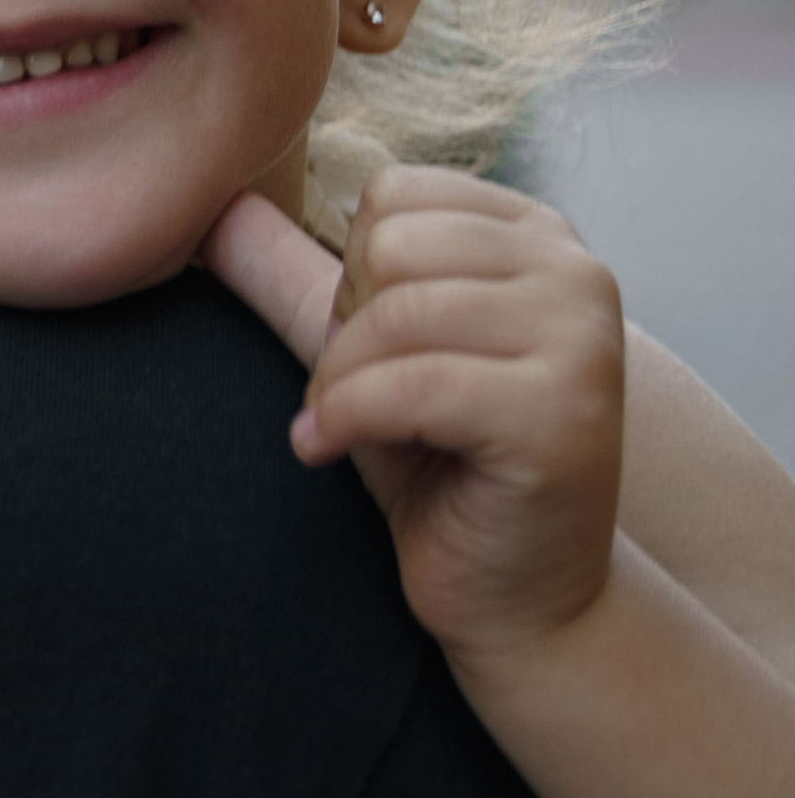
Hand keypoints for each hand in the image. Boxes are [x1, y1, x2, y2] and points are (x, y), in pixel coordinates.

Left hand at [202, 172, 625, 675]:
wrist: (518, 602)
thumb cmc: (442, 472)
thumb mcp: (363, 352)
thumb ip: (291, 272)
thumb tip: (214, 203)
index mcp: (539, 239)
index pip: (393, 195)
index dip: (352, 278)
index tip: (376, 352)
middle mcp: (578, 273)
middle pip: (392, 244)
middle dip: (348, 328)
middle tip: (365, 397)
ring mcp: (583, 341)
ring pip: (398, 313)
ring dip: (342, 383)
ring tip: (347, 429)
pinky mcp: (563, 416)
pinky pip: (412, 385)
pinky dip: (348, 420)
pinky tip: (332, 451)